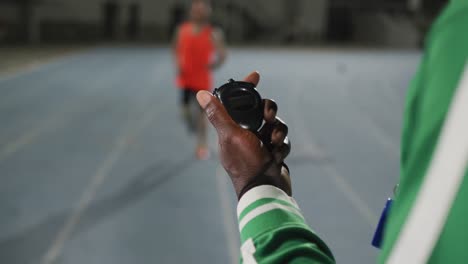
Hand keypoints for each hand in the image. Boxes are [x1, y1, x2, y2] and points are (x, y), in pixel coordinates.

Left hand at [196, 72, 290, 198]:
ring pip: (276, 124)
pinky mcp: (273, 152)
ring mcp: (261, 144)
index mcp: (233, 128)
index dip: (247, 87)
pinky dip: (282, 146)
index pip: (239, 101)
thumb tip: (200, 93)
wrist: (266, 190)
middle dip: (269, 111)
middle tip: (269, 117)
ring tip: (273, 143)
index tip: (255, 76)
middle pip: (262, 110)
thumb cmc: (246, 163)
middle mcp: (246, 134)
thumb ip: (218, 114)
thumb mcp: (230, 135)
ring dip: (278, 131)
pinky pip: (283, 140)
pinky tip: (277, 157)